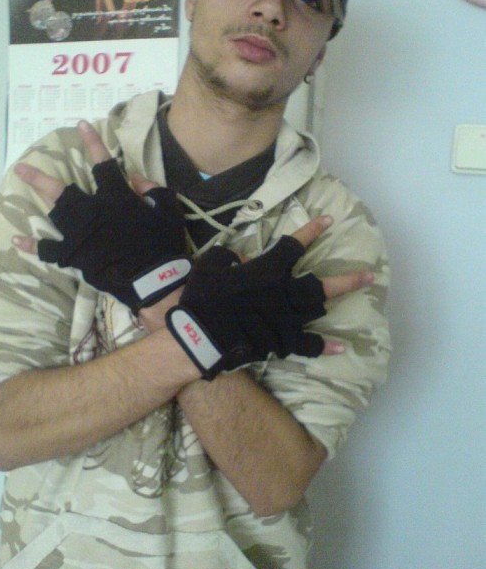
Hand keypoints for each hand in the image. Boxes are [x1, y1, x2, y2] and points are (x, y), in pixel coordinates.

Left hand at [13, 121, 190, 310]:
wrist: (154, 278)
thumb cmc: (163, 243)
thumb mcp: (168, 209)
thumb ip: (152, 189)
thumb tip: (136, 177)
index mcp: (115, 197)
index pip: (102, 163)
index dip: (93, 143)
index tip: (81, 125)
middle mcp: (92, 211)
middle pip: (61, 190)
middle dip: (40, 177)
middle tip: (21, 167)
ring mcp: (79, 234)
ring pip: (53, 213)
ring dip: (37, 199)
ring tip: (22, 188)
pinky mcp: (75, 255)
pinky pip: (49, 250)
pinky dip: (32, 245)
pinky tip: (17, 239)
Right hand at [166, 217, 373, 379]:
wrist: (200, 335)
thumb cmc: (202, 297)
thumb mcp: (210, 265)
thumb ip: (228, 256)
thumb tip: (240, 258)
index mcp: (267, 269)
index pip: (294, 245)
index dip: (312, 231)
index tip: (328, 221)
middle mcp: (283, 292)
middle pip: (320, 284)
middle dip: (347, 280)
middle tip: (369, 276)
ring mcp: (285, 319)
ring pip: (319, 309)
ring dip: (339, 302)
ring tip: (360, 296)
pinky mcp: (281, 341)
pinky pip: (308, 344)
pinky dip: (324, 346)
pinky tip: (341, 347)